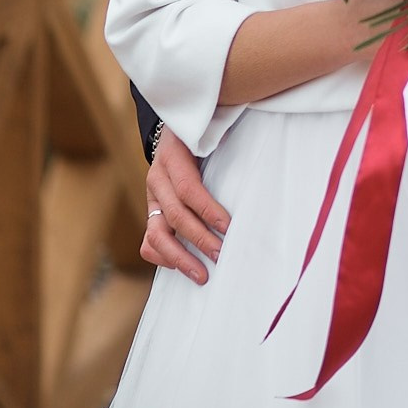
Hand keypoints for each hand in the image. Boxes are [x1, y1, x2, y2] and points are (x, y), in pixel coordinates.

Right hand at [142, 129, 229, 283]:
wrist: (173, 134)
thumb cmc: (201, 136)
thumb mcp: (209, 131)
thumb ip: (225, 143)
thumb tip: (258, 159)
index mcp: (172, 156)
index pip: (187, 188)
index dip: (207, 210)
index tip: (228, 227)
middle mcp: (157, 179)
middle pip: (175, 215)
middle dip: (200, 239)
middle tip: (221, 255)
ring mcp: (151, 199)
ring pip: (156, 235)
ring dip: (180, 258)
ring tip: (202, 276)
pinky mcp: (151, 214)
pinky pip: (149, 243)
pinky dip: (165, 258)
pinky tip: (185, 268)